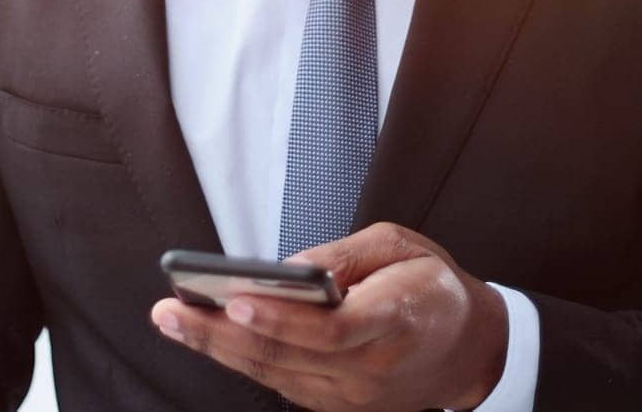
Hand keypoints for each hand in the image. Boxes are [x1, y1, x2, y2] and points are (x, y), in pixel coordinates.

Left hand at [149, 222, 507, 411]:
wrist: (470, 349)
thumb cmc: (431, 287)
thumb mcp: (401, 246)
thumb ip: (345, 255)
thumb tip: (288, 268)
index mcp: (395, 319)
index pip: (330, 328)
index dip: (281, 318)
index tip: (235, 298)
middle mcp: (371, 368)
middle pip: (288, 355)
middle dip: (222, 333)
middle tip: (171, 311)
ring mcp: (353, 395)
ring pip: (276, 375)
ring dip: (219, 350)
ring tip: (174, 320)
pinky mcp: (340, 405)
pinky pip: (283, 384)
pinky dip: (243, 361)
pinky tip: (210, 339)